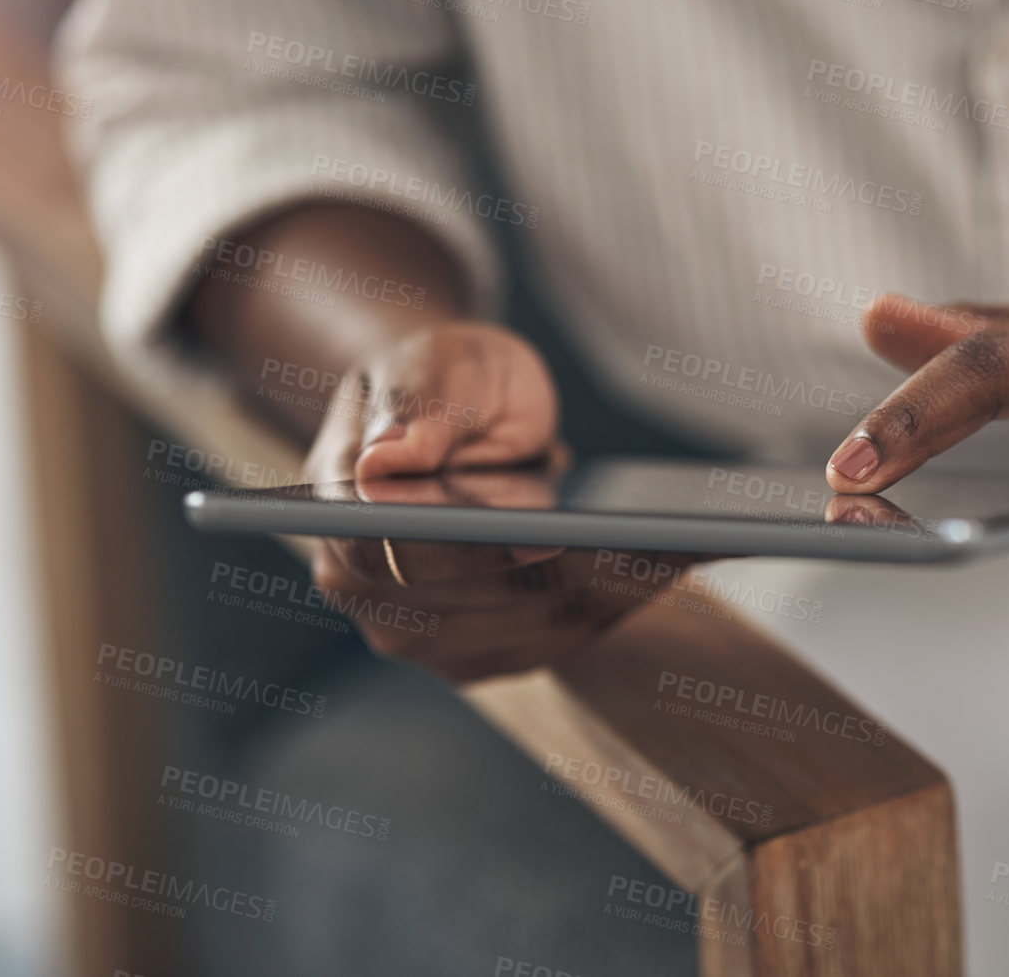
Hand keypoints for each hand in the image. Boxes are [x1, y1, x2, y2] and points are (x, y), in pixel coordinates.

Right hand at [303, 322, 696, 680]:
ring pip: (521, 630)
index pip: (388, 555)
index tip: (540, 541)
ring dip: (598, 598)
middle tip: (641, 552)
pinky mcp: (484, 648)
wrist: (459, 411)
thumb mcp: (437, 360)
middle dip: (555, 583)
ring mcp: (424, 630)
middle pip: (467, 607)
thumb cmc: (445, 377)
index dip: (465, 553)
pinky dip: (612, 605)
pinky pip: (555, 638)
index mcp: (336, 514)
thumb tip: (383, 461)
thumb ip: (415, 406)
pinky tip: (664, 568)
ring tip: (672, 557)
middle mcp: (365, 589)